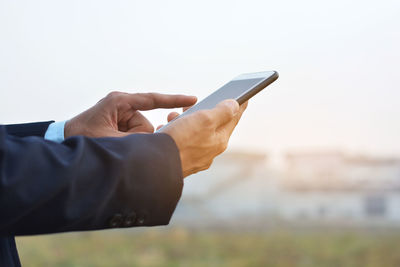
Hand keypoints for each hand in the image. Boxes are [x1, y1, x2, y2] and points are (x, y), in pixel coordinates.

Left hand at [64, 91, 196, 137]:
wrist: (62, 143)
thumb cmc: (81, 137)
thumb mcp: (110, 140)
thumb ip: (135, 142)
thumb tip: (156, 145)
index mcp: (120, 102)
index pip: (153, 100)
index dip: (173, 100)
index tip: (192, 99)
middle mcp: (123, 107)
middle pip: (147, 126)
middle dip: (138, 139)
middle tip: (121, 144)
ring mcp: (122, 117)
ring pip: (142, 134)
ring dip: (131, 144)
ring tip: (113, 146)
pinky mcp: (121, 127)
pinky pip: (135, 138)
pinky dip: (129, 144)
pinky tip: (115, 146)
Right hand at [160, 99, 247, 177]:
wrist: (155, 167)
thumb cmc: (180, 141)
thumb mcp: (204, 120)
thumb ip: (221, 112)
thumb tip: (235, 106)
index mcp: (219, 141)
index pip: (233, 119)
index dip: (238, 106)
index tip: (245, 98)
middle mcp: (210, 152)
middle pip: (212, 126)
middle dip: (204, 112)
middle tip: (196, 103)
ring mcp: (195, 158)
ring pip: (194, 134)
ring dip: (186, 121)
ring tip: (174, 115)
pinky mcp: (180, 161)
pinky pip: (181, 142)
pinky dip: (175, 133)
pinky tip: (166, 129)